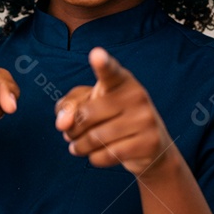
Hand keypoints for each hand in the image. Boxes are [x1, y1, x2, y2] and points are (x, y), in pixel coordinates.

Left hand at [55, 47, 172, 175]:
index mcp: (121, 80)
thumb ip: (69, 107)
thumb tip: (62, 124)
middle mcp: (136, 95)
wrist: (151, 147)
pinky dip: (94, 158)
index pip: (109, 72)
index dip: (102, 64)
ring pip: (96, 137)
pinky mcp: (149, 143)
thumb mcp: (89, 104)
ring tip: (76, 147)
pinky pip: (108, 154)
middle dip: (71, 129)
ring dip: (79, 146)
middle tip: (69, 134)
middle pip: (87, 114)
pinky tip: (95, 155)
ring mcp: (146, 119)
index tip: (96, 55)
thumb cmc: (113, 118)